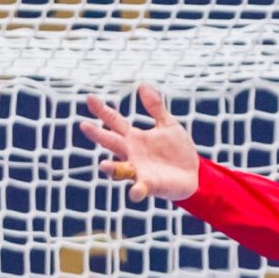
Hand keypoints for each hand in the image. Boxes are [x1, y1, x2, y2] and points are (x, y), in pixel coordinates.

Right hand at [80, 83, 200, 203]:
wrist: (194, 174)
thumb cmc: (177, 150)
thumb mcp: (168, 125)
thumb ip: (155, 107)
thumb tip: (143, 85)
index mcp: (134, 137)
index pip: (114, 122)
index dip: (102, 110)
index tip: (89, 98)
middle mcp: (132, 154)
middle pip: (111, 143)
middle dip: (98, 135)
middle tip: (84, 126)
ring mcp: (139, 170)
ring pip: (120, 169)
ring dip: (111, 168)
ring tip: (103, 165)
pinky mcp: (150, 185)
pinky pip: (140, 188)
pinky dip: (137, 191)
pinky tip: (135, 192)